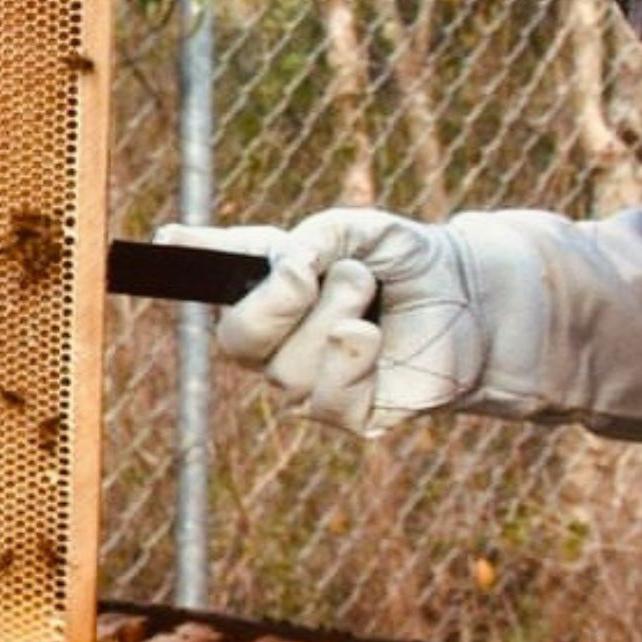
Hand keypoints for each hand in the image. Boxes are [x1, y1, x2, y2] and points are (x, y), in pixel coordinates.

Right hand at [161, 208, 641, 441]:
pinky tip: (371, 336)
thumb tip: (283, 265)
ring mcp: (309, 380)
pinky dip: (348, 361)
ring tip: (368, 288)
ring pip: (287, 370)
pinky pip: (326, 400)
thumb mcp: (359, 230)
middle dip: (271, 304)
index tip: (166, 238)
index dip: (186, 261)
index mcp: (265, 290)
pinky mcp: (351, 412)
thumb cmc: (407, 260)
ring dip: (331, 316)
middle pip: (236, 342)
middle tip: (313, 269)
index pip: (210, 278)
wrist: (475, 297)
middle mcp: (276, 341)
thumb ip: (315, 237)